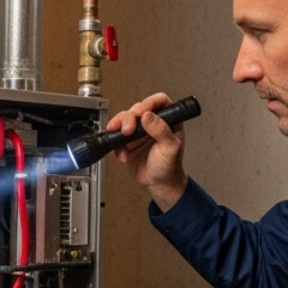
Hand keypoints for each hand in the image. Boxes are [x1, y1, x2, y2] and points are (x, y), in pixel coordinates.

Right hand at [108, 92, 188, 211]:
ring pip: (125, 119)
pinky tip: (124, 155)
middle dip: (130, 117)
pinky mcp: (127, 142)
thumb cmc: (170, 167)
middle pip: (138, 109)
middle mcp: (153, 123)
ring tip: (121, 136)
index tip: (141, 112)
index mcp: (168, 121)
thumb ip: (161, 131)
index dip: (149, 103)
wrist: (158, 185)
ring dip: (120, 126)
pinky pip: (117, 136)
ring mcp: (139, 132)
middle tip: (128, 129)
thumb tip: (148, 115)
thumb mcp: (170, 149)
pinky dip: (117, 144)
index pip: (160, 102)